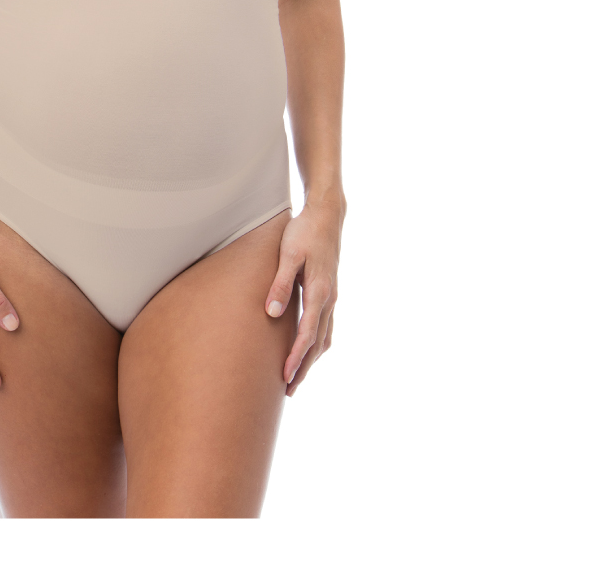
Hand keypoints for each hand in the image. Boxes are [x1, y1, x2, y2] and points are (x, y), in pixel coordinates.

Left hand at [264, 198, 342, 396]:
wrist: (327, 215)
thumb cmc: (304, 232)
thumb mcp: (289, 255)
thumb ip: (281, 284)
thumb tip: (272, 313)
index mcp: (320, 292)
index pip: (307, 334)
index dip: (296, 357)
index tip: (285, 377)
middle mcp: (330, 299)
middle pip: (318, 343)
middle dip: (304, 367)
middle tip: (288, 390)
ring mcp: (332, 297)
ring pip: (324, 337)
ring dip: (311, 358)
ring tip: (296, 377)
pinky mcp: (330, 292)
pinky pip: (326, 326)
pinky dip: (318, 343)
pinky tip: (309, 349)